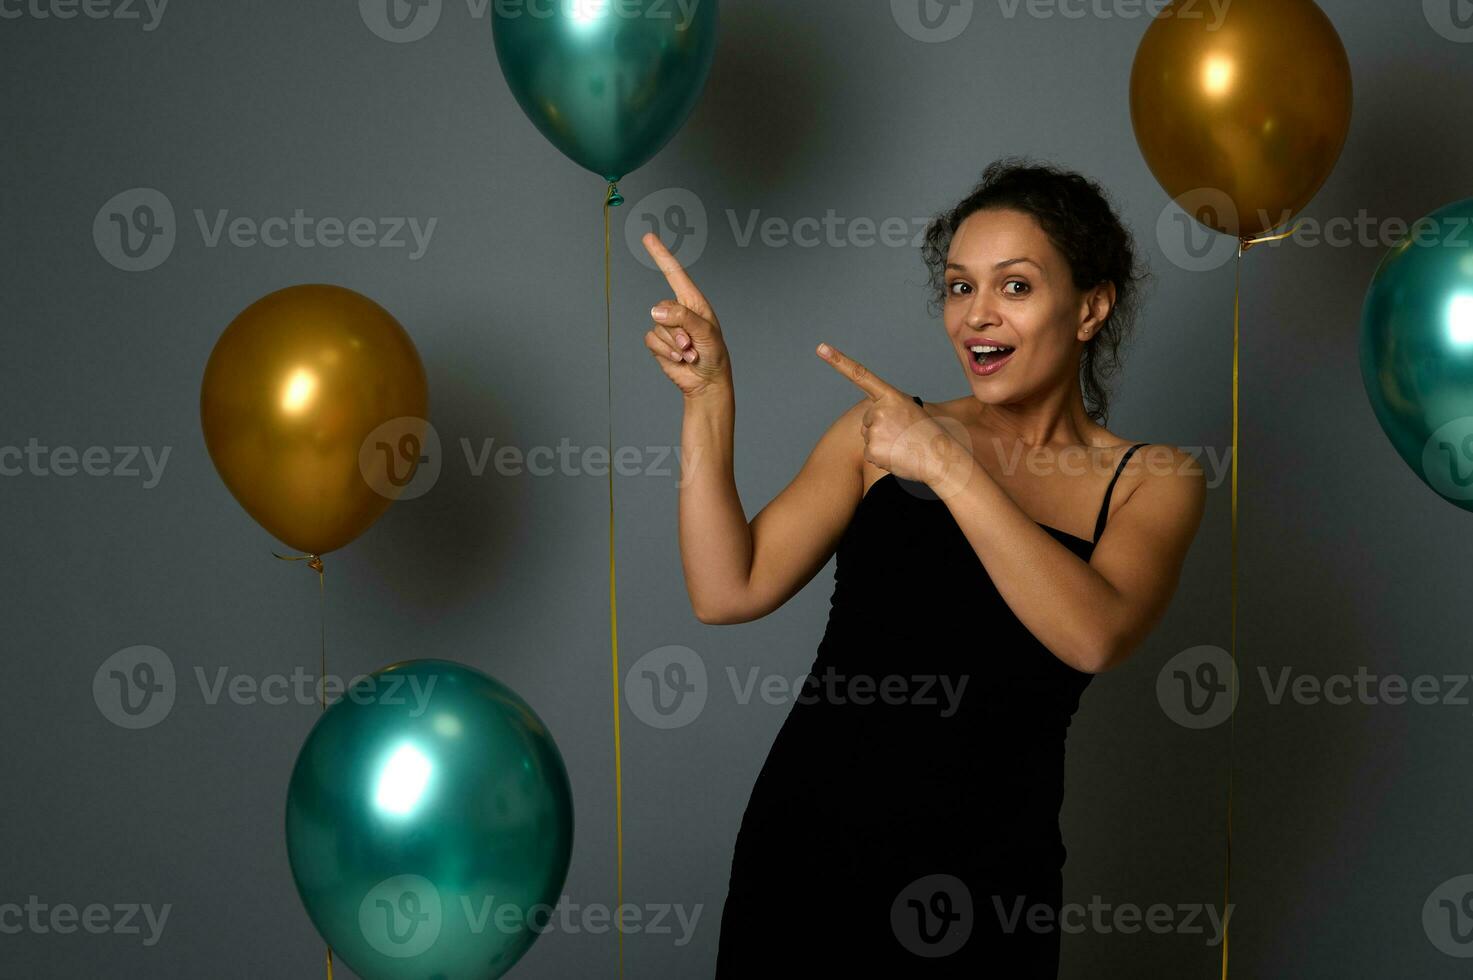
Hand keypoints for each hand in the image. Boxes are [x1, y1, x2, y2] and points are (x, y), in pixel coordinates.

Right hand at [642, 232, 731, 399]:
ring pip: (656, 326)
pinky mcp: (659, 342)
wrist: (706, 382)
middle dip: (676, 329)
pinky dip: (665, 352)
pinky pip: (651, 340)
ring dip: (673, 344)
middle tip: (692, 344)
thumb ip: (682, 318)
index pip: (674, 273)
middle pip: (662, 308)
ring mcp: (667, 327)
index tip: (648, 237)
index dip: (660, 255)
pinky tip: (680, 358)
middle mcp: (679, 311)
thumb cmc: (714, 355)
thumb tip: (655, 311)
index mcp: (694, 302)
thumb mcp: (705, 333)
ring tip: (690, 353)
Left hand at [817, 342, 971, 490]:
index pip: (860, 375)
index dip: (838, 361)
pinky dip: (882, 458)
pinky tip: (898, 456)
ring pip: (869, 437)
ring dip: (883, 444)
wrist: (941, 458)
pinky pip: (869, 454)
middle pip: (868, 420)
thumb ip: (890, 409)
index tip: (821, 348)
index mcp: (891, 396)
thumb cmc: (929, 436)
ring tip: (903, 446)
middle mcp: (879, 410)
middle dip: (881, 428)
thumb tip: (873, 421)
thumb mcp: (911, 411)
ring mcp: (874, 430)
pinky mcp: (871, 450)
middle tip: (903, 435)